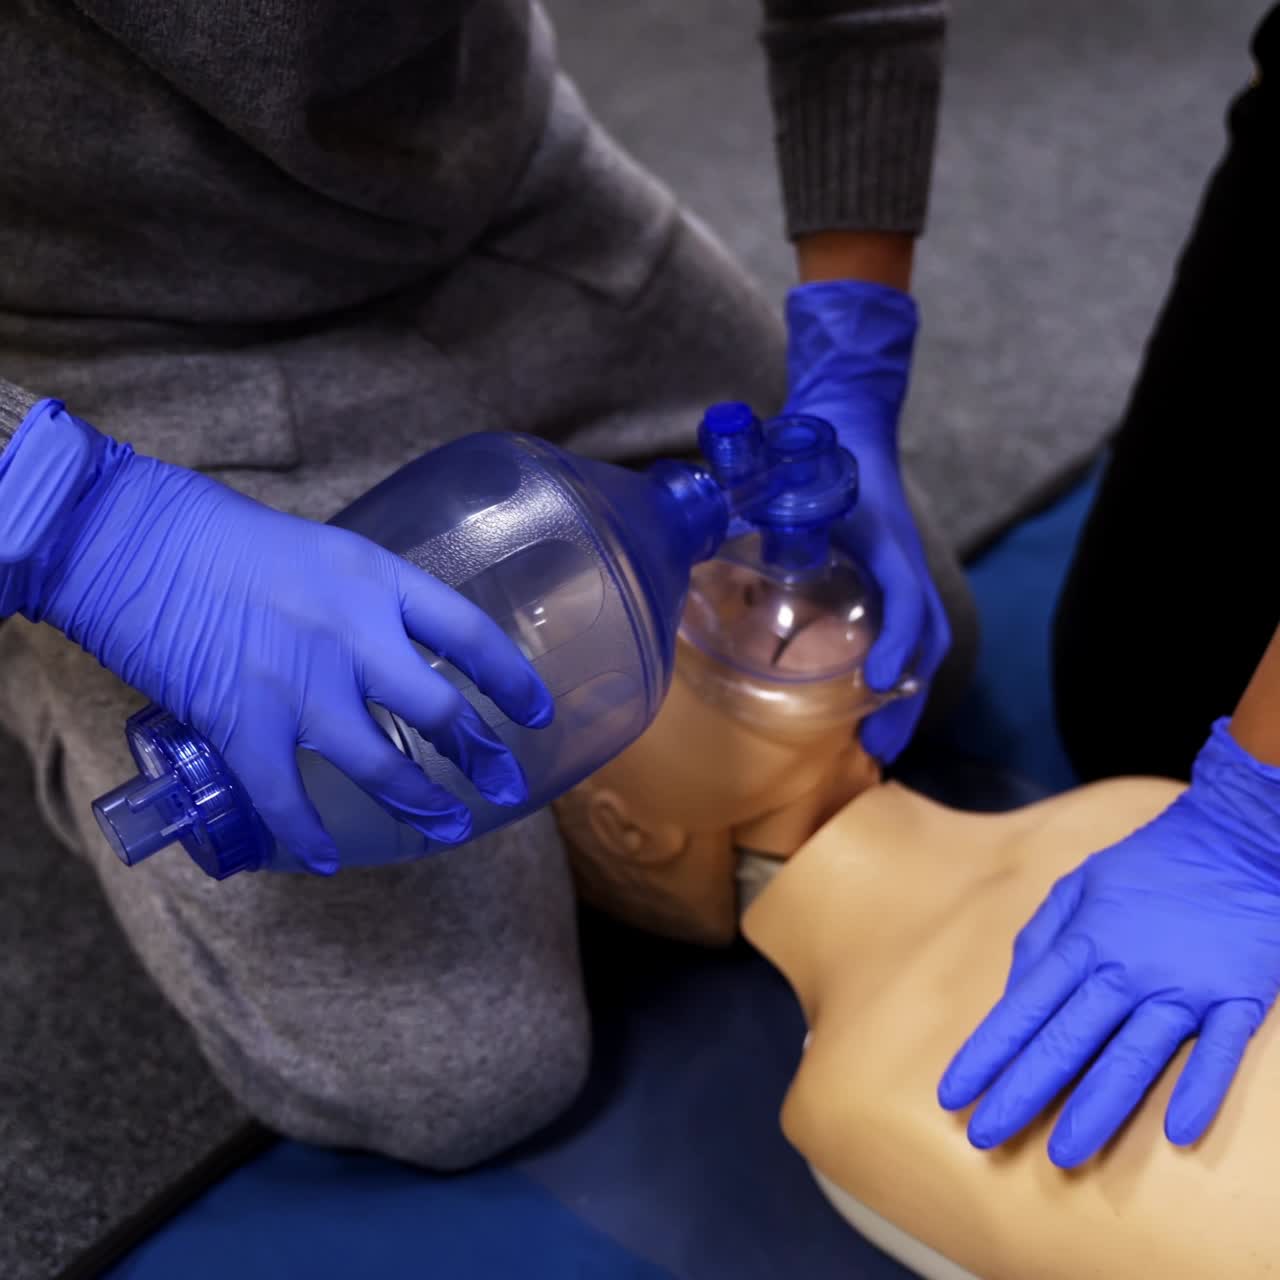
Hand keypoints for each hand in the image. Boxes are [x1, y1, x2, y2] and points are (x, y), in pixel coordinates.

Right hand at [0, 401, 552, 872]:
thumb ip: (368, 603)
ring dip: (419, 803)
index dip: (512, 679)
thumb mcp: (324, 551)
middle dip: (480, 754)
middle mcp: (351, 635)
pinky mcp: (242, 723)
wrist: (129, 538)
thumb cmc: (220, 534)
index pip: (469, 636)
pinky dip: (307, 836)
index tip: (537, 711)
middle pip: (437, 710)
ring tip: (448, 826)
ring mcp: (298, 684)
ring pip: (380, 763)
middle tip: (504, 784)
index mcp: (375, 581)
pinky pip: (288, 799)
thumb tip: (401, 649)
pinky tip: (325, 860)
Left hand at [784, 280, 949, 762]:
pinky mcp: (893, 582)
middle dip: (907, 698)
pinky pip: (906, 635)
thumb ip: (748, 504)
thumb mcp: (789, 478)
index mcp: (887, 541)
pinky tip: (865, 704)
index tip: (876, 680)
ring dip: (904, 697)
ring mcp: (904, 576)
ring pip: (923, 645)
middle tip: (878, 750)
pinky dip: (895, 675)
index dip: (896, 642)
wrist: (852, 421)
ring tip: (877, 745)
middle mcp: (905, 565)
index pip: (906, 599)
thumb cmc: (823, 451)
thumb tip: (690, 533)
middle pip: (927, 641)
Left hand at [938, 718, 1279, 1166]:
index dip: (985, 1055)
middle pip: (1065, 1042)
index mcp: (1083, 943)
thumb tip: (1012, 991)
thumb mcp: (1079, 885)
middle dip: (1021, 1093)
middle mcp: (1125, 970)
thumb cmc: (1149, 864)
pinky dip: (1198, 1091)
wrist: (1236, 839)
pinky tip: (1176, 1133)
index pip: (1022, 1010)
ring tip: (1063, 1155)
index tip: (952, 1094)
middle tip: (985, 1137)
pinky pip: (1218, 1053)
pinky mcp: (1236, 997)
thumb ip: (1042, 939)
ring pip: (1132, 1059)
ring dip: (1096, 1109)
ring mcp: (1182, 987)